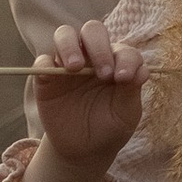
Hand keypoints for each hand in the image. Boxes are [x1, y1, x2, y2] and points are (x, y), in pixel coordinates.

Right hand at [31, 16, 143, 167]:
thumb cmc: (109, 127)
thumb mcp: (125, 114)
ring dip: (70, 46)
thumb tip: (140, 71)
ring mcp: (68, 64)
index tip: (124, 77)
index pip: (123, 49)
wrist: (83, 151)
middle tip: (103, 73)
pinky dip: (45, 63)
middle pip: (93, 30)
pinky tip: (52, 75)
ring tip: (75, 67)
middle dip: (99, 46)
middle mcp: (91, 56)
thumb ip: (131, 91)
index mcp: (116, 61)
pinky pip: (42, 61)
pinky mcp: (47, 78)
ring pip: (65, 35)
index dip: (127, 59)